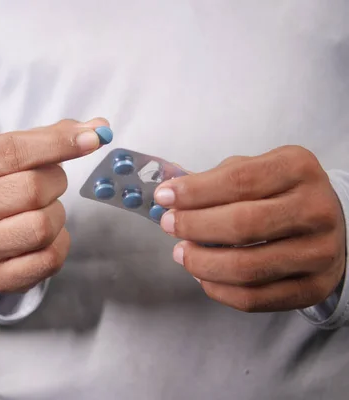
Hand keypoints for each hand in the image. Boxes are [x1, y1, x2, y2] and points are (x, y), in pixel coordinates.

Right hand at [0, 119, 109, 293]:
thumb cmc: (2, 181)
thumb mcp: (16, 150)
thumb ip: (55, 136)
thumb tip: (100, 129)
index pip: (14, 150)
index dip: (59, 143)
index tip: (92, 139)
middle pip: (33, 189)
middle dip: (56, 183)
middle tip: (51, 184)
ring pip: (42, 226)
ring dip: (57, 215)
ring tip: (43, 210)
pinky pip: (49, 259)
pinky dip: (59, 243)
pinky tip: (45, 237)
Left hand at [154, 145, 345, 312]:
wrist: (328, 224)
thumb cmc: (280, 194)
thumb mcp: (255, 170)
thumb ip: (213, 179)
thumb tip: (169, 192)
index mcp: (297, 169)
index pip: (238, 180)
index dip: (194, 191)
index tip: (164, 197)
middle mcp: (316, 209)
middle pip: (242, 224)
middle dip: (194, 226)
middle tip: (169, 225)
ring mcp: (319, 252)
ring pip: (246, 267)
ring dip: (201, 262)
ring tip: (181, 253)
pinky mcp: (313, 288)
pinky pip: (254, 298)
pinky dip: (217, 289)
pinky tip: (202, 276)